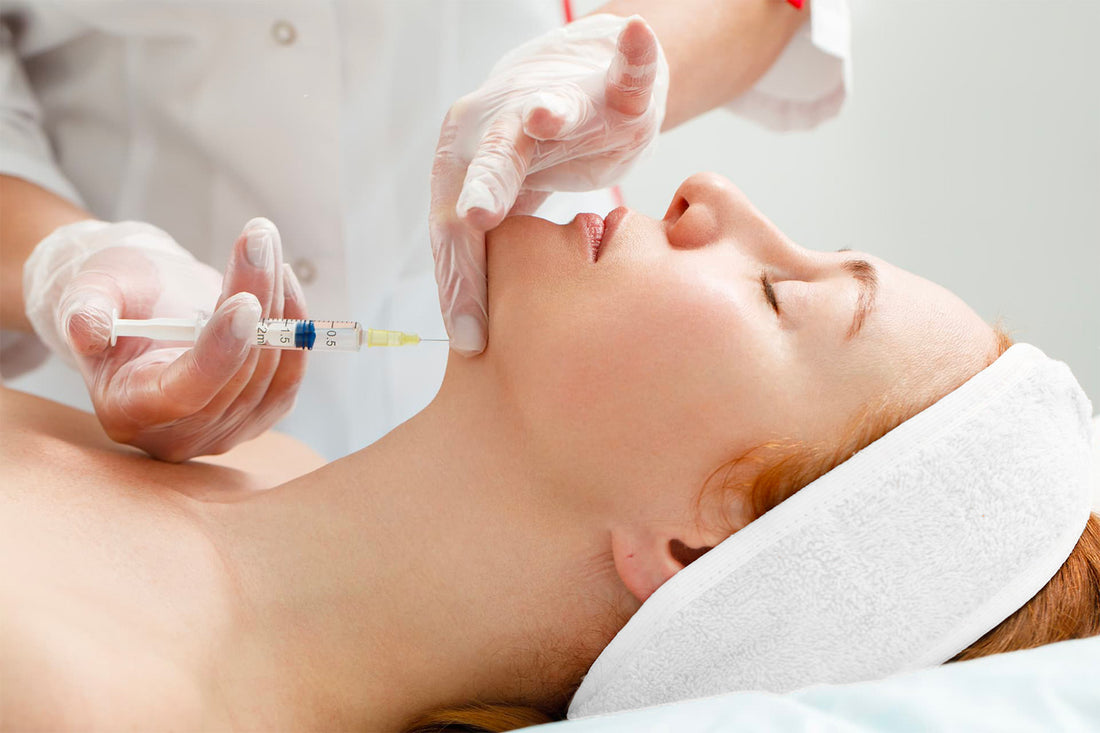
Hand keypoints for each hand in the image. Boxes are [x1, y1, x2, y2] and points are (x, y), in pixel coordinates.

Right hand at [22, 218, 307, 461]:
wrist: (142, 309)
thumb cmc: (113, 298)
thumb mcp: (87, 292)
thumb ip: (84, 309)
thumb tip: (88, 327)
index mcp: (127, 411)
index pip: (186, 392)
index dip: (219, 351)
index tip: (245, 302)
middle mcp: (178, 435)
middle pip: (237, 375)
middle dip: (256, 302)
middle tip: (258, 242)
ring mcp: (223, 431)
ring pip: (270, 370)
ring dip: (277, 302)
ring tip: (264, 246)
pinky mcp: (258, 415)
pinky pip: (290, 374)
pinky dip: (292, 325)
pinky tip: (281, 281)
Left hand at [430, 14, 668, 354]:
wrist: (577, 85)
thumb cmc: (533, 161)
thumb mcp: (507, 210)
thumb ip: (490, 258)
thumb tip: (471, 342)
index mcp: (465, 166)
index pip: (456, 230)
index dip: (462, 281)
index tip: (472, 338)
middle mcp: (500, 128)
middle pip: (488, 164)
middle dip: (483, 187)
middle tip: (475, 215)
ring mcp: (555, 101)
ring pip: (547, 109)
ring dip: (546, 114)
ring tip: (541, 119)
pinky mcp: (608, 86)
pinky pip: (623, 69)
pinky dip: (634, 54)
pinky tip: (637, 37)